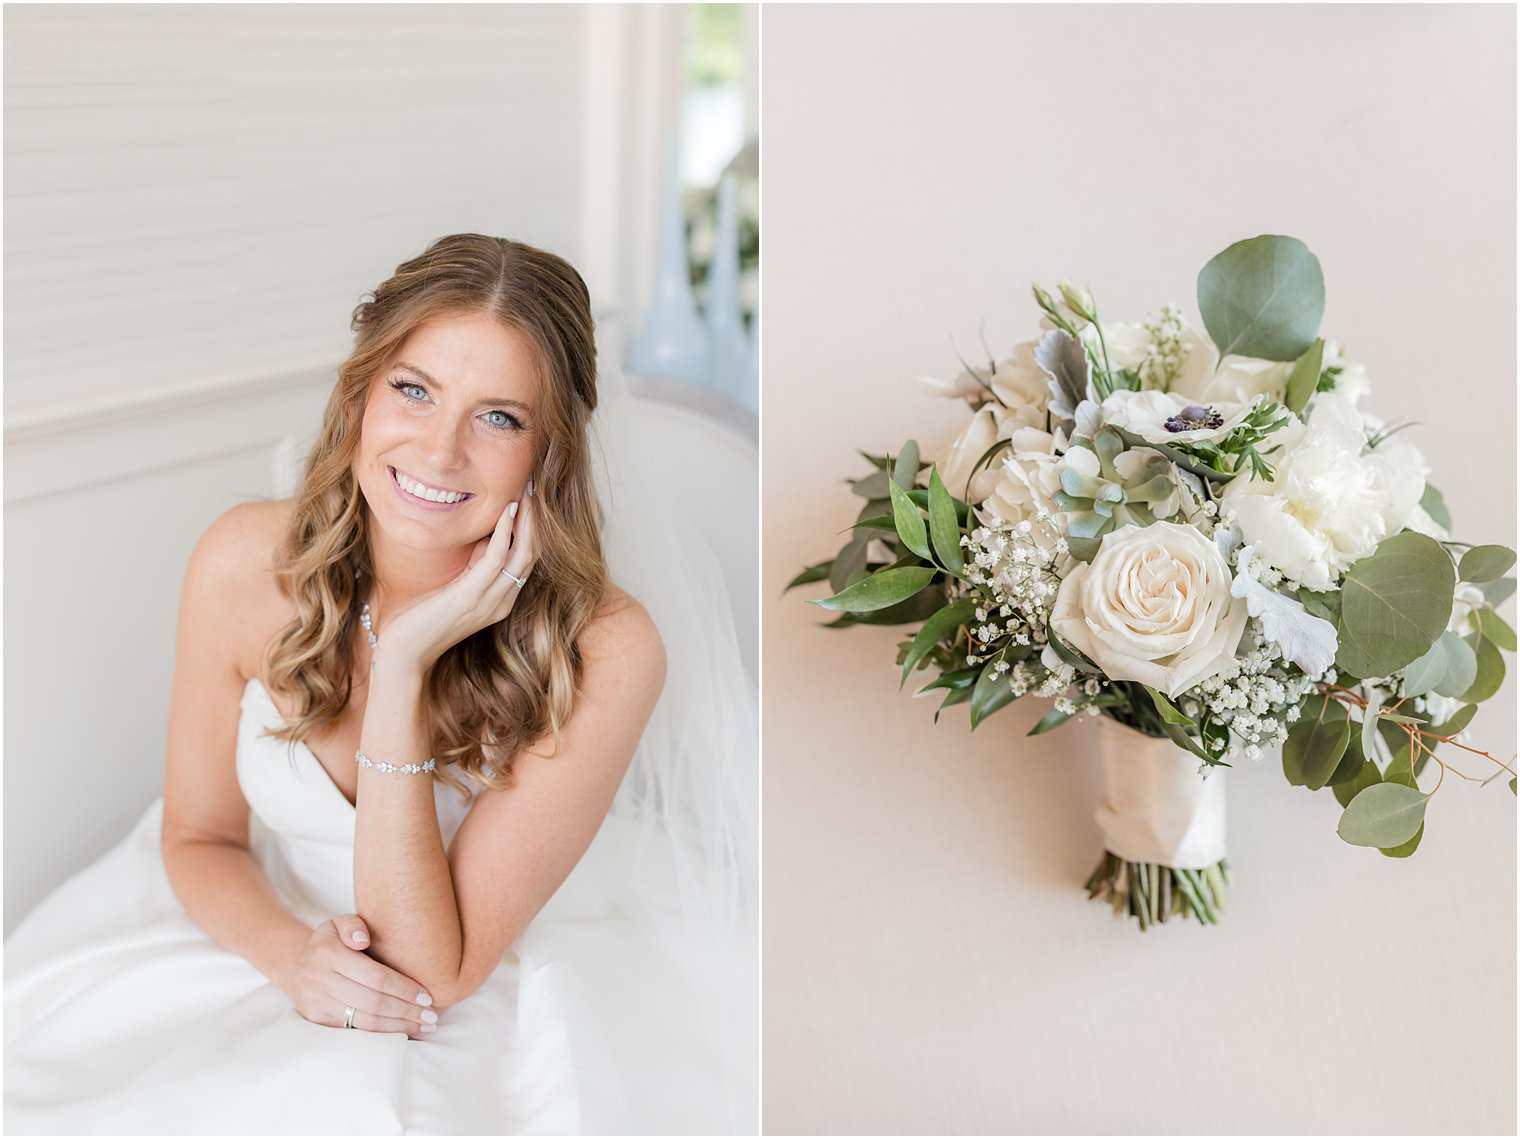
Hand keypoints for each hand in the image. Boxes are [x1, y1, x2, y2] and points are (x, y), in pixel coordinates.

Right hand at [289, 915, 439, 1039]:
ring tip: (424, 1027)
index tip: (427, 996)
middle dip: (406, 1011)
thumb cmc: (331, 941)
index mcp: (327, 952)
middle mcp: (319, 979)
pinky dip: (381, 1034)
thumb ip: (353, 925)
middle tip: (432, 1016)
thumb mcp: (339, 923)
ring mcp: (316, 1003)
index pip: (375, 976)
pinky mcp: (317, 1020)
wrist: (297, 965)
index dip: (404, 988)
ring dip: (398, 1027)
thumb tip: (363, 940)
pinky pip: (354, 1030)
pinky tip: (402, 1032)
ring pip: (364, 1021)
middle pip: (373, 1002)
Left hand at [378, 492, 537, 673]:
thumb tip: (483, 538)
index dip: (532, 529)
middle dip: (535, 520)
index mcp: (500, 600)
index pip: (527, 560)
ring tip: (526, 493)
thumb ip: (471, 568)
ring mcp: (490, 601)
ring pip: (523, 554)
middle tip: (534, 488)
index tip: (529, 500)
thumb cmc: (421, 621)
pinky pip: (498, 558)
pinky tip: (507, 511)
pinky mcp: (472, 597)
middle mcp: (502, 601)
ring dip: (526, 520)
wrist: (404, 654)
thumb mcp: (453, 588)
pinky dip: (505, 532)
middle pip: (532, 554)